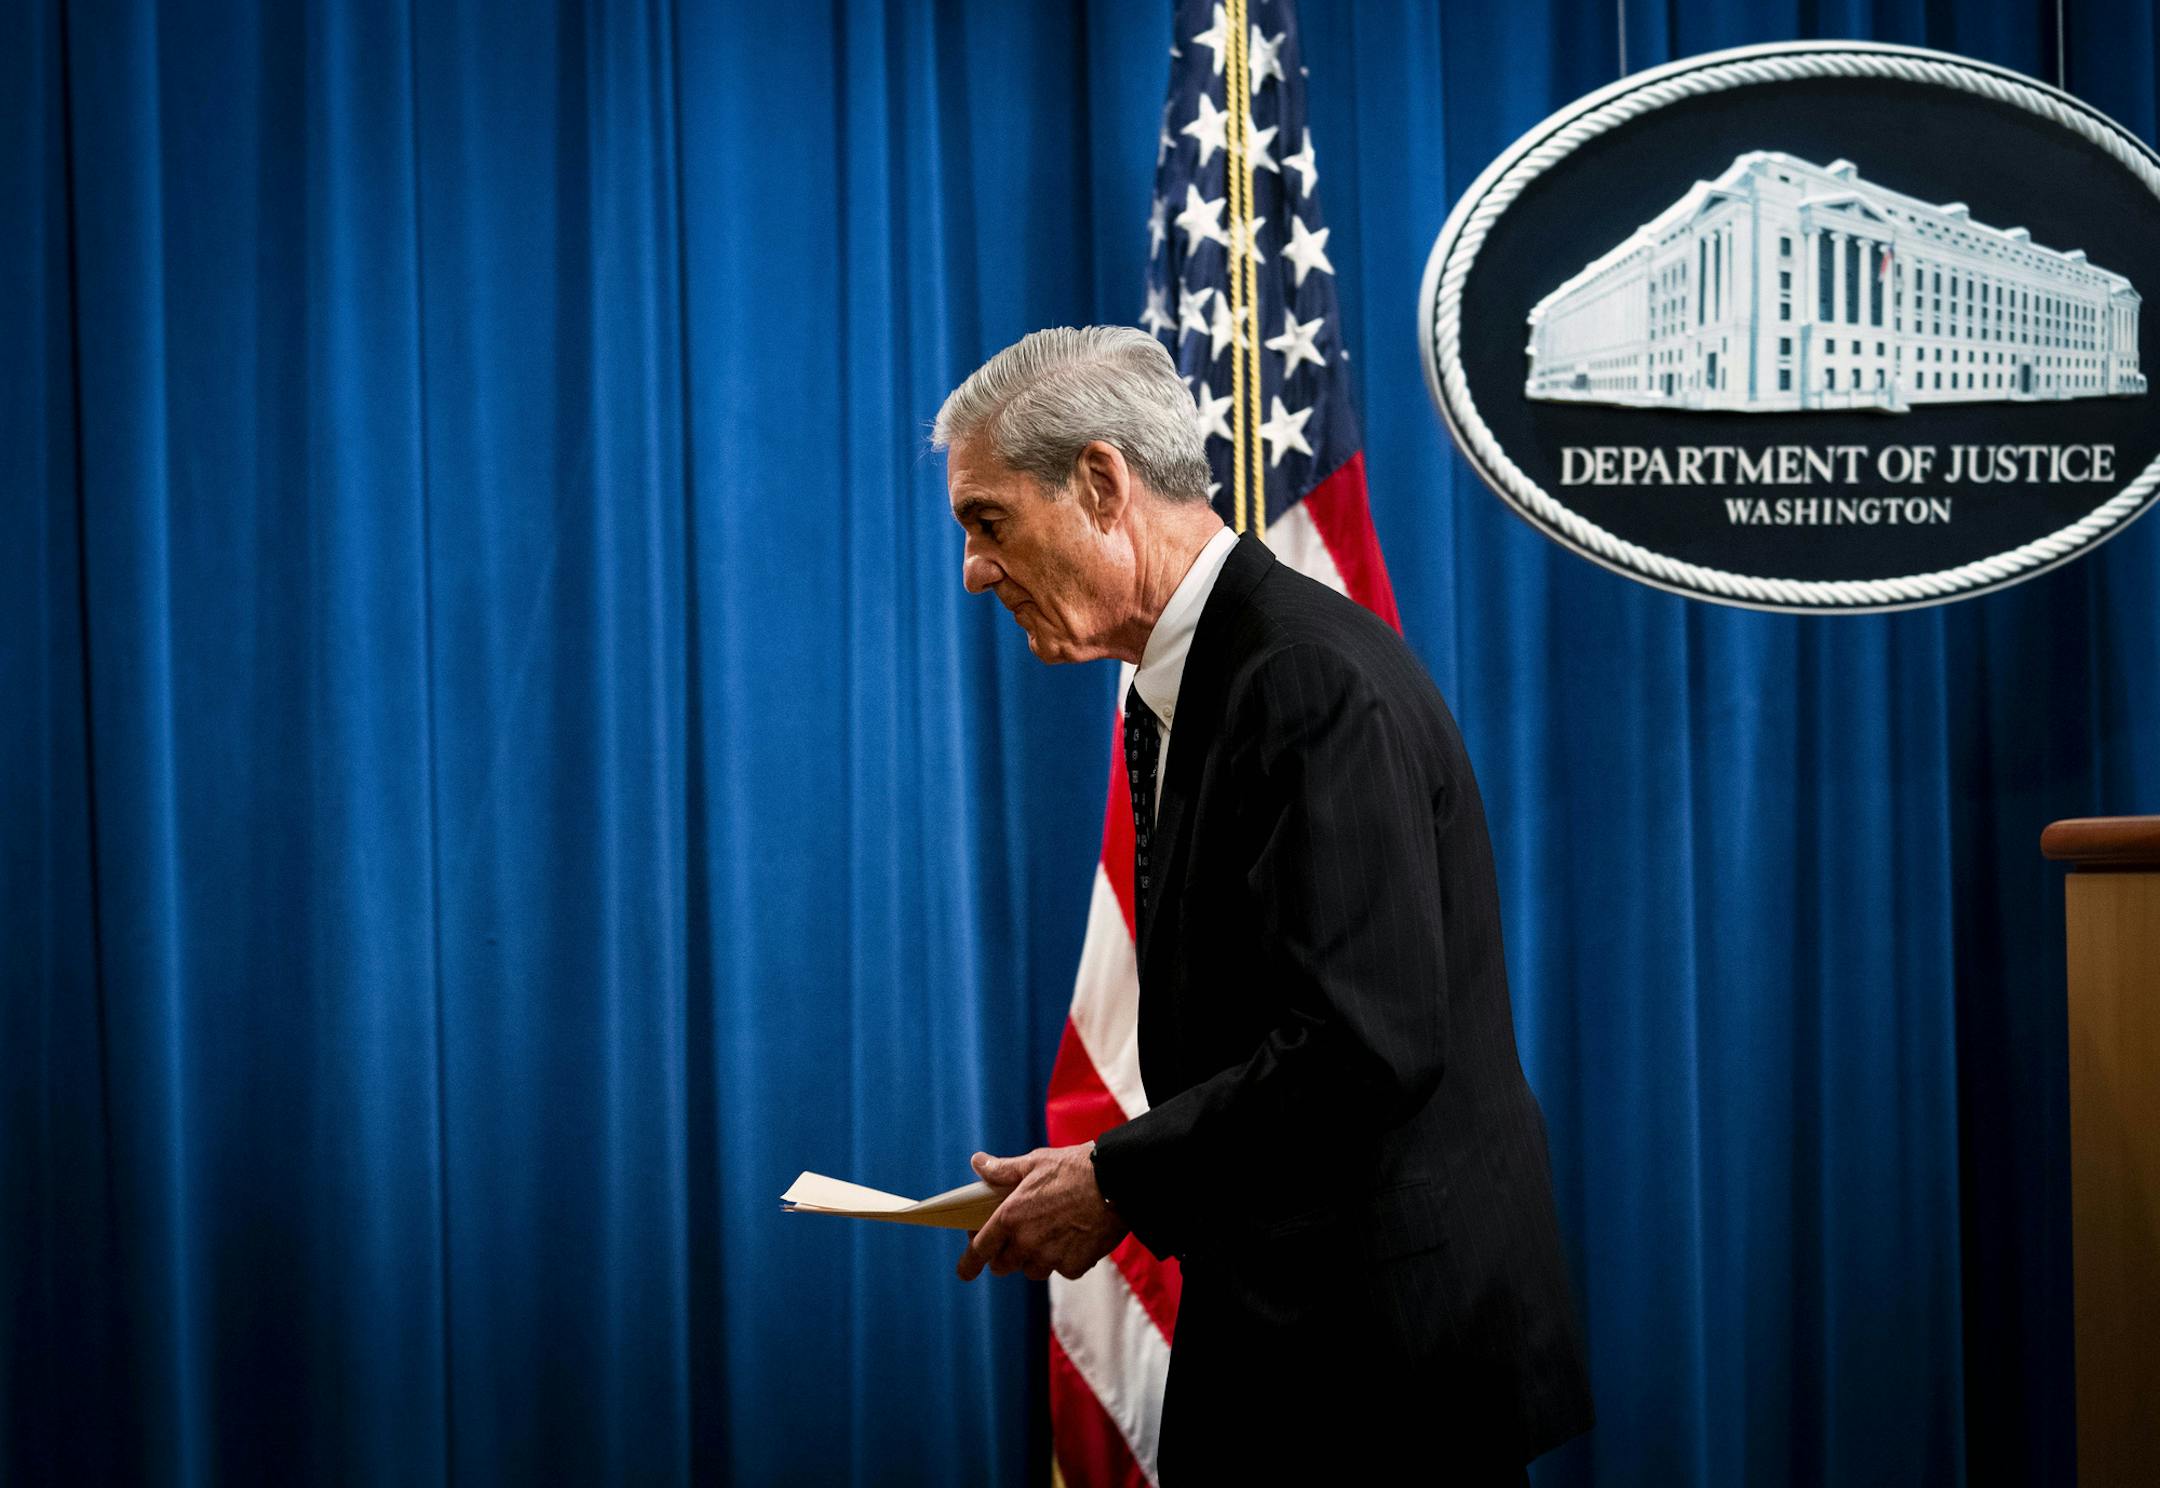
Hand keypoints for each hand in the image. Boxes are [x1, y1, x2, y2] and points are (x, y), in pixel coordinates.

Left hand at [955, 1142, 1128, 1282]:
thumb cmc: (1074, 1168)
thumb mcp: (1035, 1162)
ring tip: (1049, 1236)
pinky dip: (1064, 1259)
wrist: (1118, 1182)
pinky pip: (1062, 1270)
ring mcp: (1051, 1258)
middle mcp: (1027, 1242)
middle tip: (1014, 1240)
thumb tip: (977, 1162)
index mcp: (1010, 1217)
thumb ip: (1002, 1170)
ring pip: (1032, 1270)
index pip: (980, 1250)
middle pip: (1003, 1265)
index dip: (969, 1263)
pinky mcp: (1075, 1266)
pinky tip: (1075, 1238)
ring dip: (1035, 1259)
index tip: (965, 1271)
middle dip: (1005, 1256)